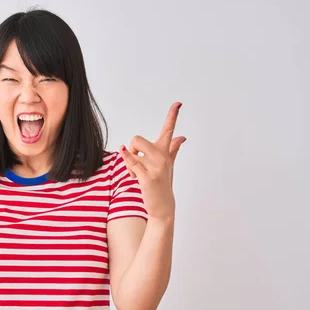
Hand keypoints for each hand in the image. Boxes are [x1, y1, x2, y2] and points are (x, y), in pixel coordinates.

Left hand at [119, 102, 185, 221]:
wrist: (163, 206)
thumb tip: (182, 136)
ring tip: (137, 174)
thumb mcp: (169, 164)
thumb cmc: (163, 183)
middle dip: (131, 149)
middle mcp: (162, 157)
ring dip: (129, 163)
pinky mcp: (147, 177)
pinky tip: (129, 167)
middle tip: (136, 162)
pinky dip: (127, 161)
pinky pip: (131, 162)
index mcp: (166, 151)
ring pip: (132, 151)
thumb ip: (174, 149)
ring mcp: (156, 166)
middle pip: (137, 139)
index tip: (178, 103)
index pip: (169, 129)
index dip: (173, 115)